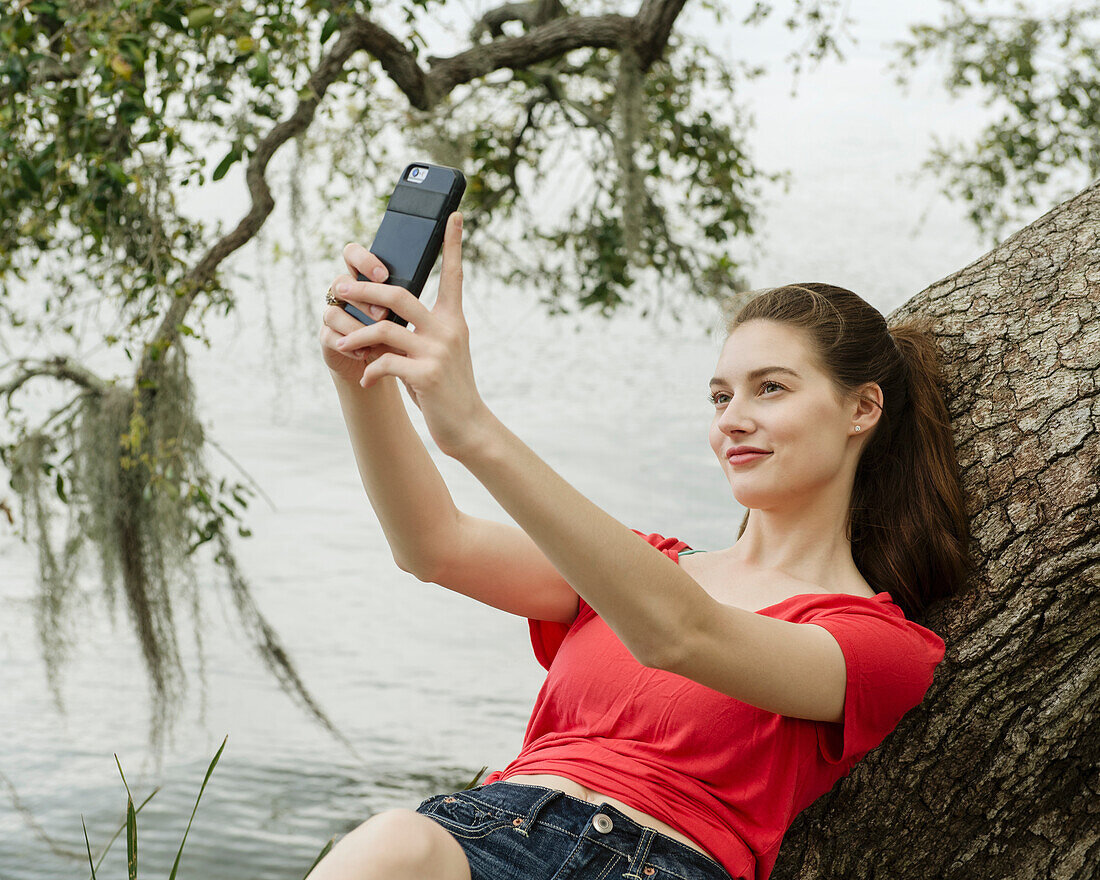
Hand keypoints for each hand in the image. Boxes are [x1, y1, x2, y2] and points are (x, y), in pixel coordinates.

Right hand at [319, 249, 395, 387]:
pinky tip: (364, 352)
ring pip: (333, 312)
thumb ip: (403, 300)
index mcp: (361, 281)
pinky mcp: (327, 338)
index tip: (383, 276)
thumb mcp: (403, 315)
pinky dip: (349, 345)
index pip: (352, 255)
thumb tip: (417, 287)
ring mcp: (333, 315)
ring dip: (355, 325)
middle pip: (340, 282)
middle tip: (382, 314)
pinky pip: (330, 336)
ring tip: (376, 340)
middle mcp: (343, 294)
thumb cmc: (394, 335)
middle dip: (363, 298)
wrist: (381, 367)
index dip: (364, 260)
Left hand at [330, 212, 491, 457]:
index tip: (453, 214)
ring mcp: (438, 352)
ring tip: (342, 344)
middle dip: (363, 289)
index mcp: (453, 320)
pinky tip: (367, 380)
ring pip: (384, 327)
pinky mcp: (427, 375)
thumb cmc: (446, 389)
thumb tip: (383, 318)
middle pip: (398, 293)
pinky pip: (385, 362)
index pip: (454, 275)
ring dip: (356, 335)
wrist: (467, 426)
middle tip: (338, 288)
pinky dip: (370, 371)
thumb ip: (418, 333)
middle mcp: (448, 330)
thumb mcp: (437, 354)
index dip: (453, 244)